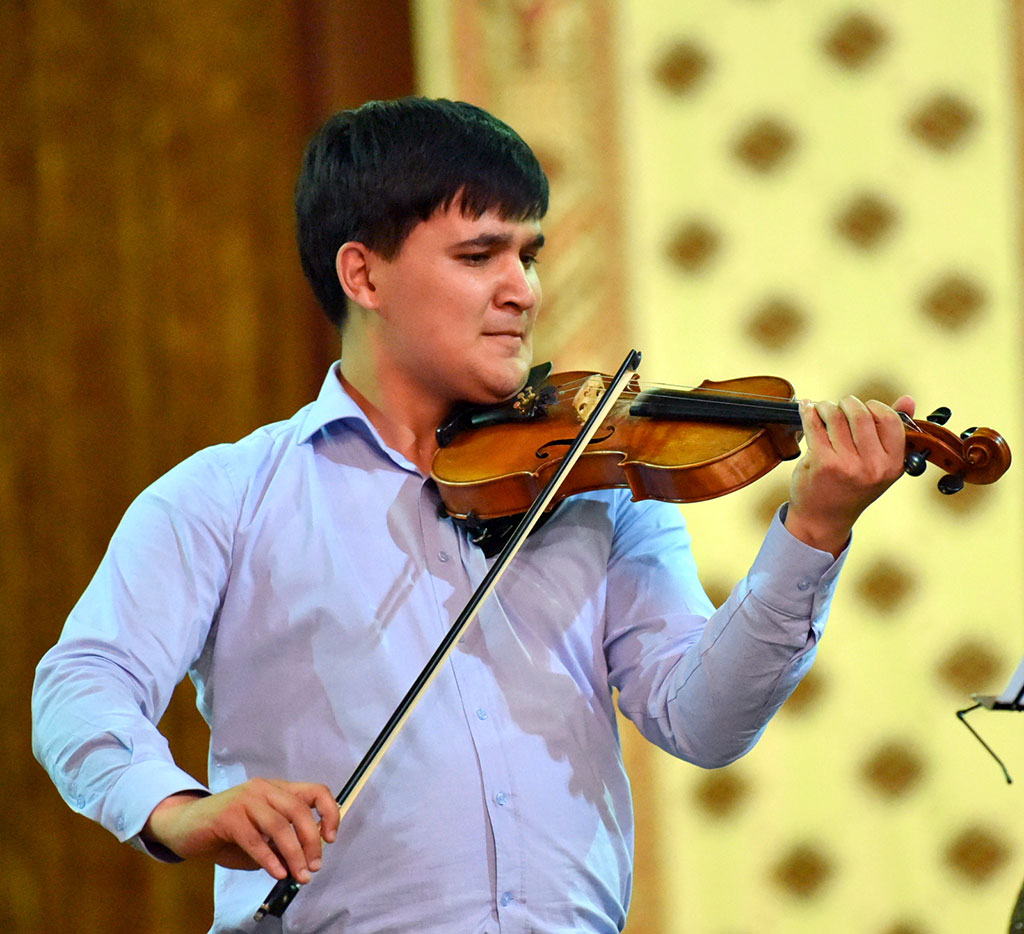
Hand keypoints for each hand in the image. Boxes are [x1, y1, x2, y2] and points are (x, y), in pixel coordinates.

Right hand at [142, 778, 339, 882]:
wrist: (185, 825)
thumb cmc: (226, 831)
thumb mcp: (261, 836)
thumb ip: (281, 844)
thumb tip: (304, 862)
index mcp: (278, 789)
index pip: (316, 791)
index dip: (330, 813)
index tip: (331, 839)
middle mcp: (265, 789)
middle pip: (300, 811)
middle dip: (311, 842)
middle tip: (314, 866)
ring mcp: (246, 799)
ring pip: (280, 826)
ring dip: (294, 854)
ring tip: (300, 875)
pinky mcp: (228, 816)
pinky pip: (255, 839)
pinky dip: (270, 859)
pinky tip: (277, 872)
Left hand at [785, 394, 915, 555]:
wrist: (824, 517)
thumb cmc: (852, 487)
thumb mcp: (880, 464)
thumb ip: (893, 431)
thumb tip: (908, 399)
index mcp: (893, 464)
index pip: (890, 419)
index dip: (875, 407)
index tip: (863, 408)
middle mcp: (873, 466)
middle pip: (861, 414)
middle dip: (848, 403)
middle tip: (840, 406)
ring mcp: (847, 465)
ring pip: (836, 416)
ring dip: (826, 407)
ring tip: (822, 410)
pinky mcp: (822, 463)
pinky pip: (814, 425)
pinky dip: (808, 412)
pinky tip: (806, 409)